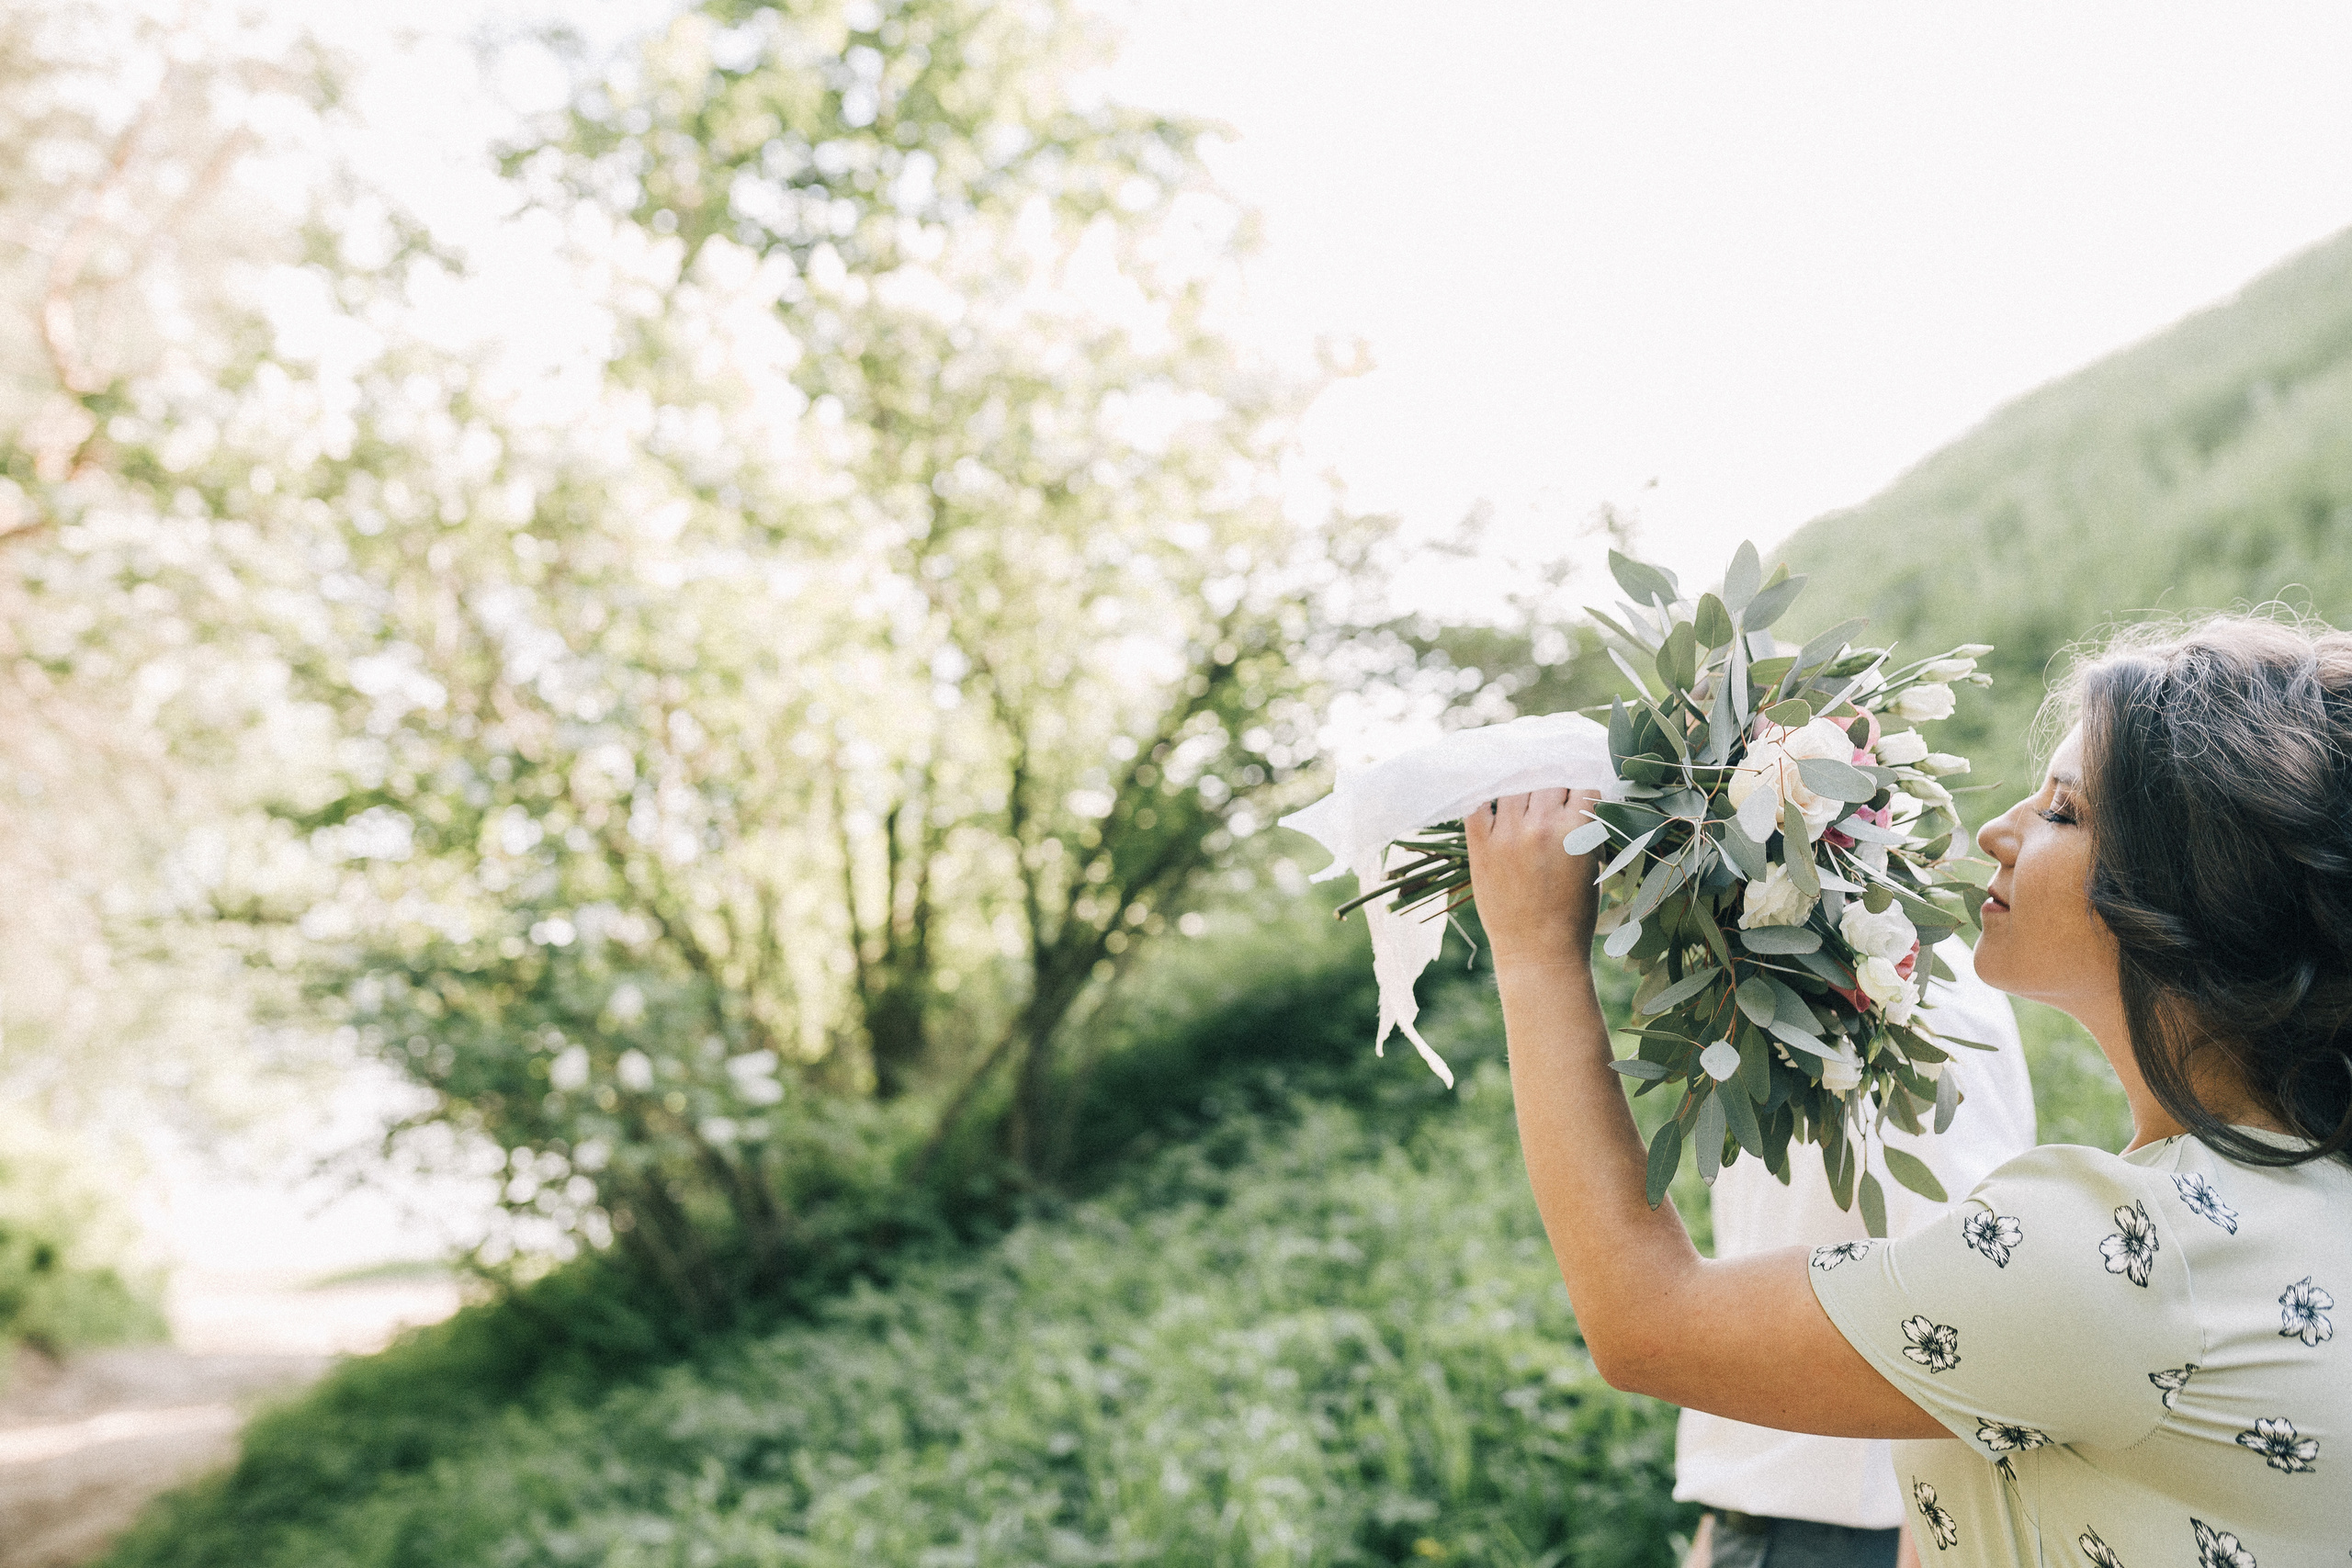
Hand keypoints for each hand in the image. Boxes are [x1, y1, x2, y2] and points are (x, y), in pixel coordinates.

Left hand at [1463, 787, 1603, 971]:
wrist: (1539, 952)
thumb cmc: (1574, 915)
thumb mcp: (1592, 866)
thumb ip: (1586, 829)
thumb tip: (1578, 799)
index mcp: (1576, 831)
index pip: (1581, 785)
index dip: (1581, 789)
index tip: (1577, 795)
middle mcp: (1540, 825)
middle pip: (1549, 780)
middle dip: (1554, 787)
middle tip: (1552, 797)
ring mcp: (1507, 833)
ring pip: (1515, 785)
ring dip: (1523, 789)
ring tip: (1525, 799)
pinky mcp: (1480, 845)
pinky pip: (1478, 804)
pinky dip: (1486, 798)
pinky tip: (1493, 801)